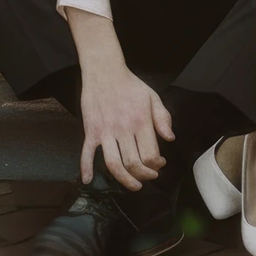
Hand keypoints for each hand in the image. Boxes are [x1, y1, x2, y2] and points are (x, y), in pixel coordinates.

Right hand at [68, 25, 172, 189]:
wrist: (104, 70)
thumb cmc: (130, 84)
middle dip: (144, 176)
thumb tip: (170, 139)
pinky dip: (86, 168)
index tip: (159, 164)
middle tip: (148, 177)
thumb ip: (163, 118)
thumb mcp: (152, 96)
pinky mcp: (90, 130)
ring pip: (113, 165)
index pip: (150, 154)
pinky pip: (86, 153)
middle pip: (134, 163)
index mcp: (140, 120)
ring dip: (124, 180)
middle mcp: (123, 128)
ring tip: (133, 185)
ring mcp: (105, 130)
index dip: (156, 164)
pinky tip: (88, 179)